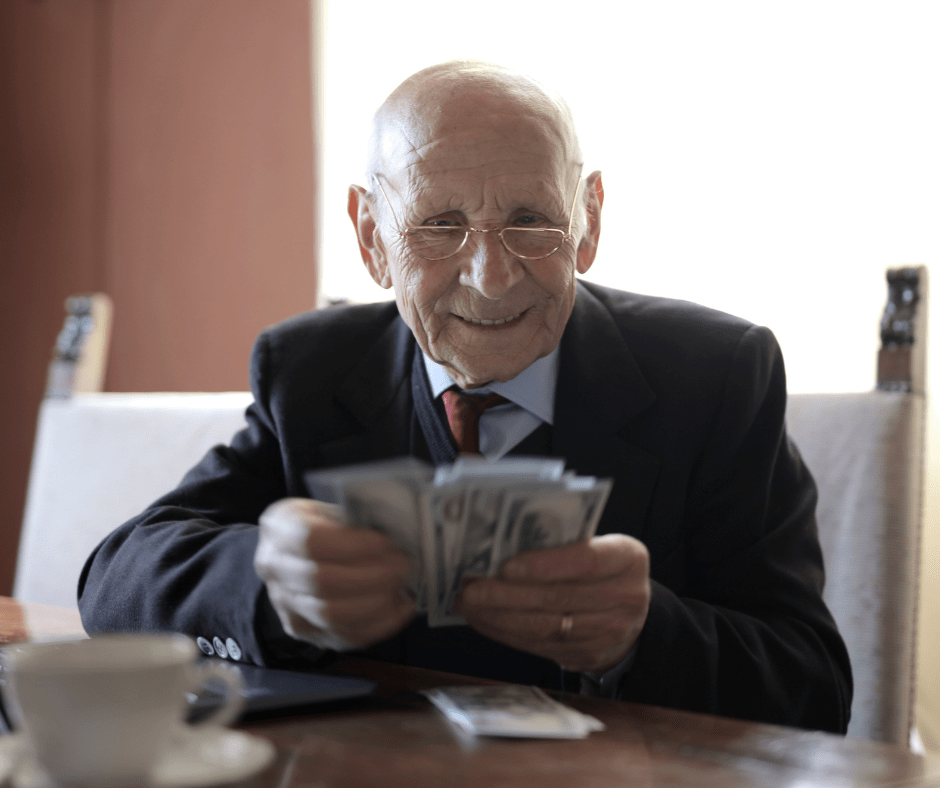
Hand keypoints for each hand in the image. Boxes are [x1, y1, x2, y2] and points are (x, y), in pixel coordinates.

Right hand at [254, 498, 414, 649]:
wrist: (294, 554)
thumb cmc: (322, 526)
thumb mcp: (333, 509)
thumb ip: (358, 521)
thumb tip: (400, 534)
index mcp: (280, 528)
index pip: (312, 541)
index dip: (354, 545)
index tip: (387, 543)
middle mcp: (275, 569)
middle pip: (323, 582)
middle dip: (374, 576)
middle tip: (404, 566)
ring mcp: (286, 605)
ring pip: (333, 616)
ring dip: (378, 603)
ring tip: (402, 587)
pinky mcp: (305, 631)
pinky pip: (344, 637)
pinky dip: (380, 625)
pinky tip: (400, 608)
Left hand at [457, 534, 649, 673]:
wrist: (631, 615)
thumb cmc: (601, 569)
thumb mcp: (597, 545)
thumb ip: (561, 544)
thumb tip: (499, 546)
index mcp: (627, 559)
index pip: (585, 561)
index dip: (544, 565)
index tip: (506, 566)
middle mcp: (625, 597)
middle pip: (557, 598)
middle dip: (506, 594)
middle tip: (470, 587)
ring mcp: (608, 633)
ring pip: (544, 627)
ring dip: (498, 616)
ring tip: (467, 603)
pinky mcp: (587, 656)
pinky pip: (539, 646)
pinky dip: (505, 633)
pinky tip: (483, 620)